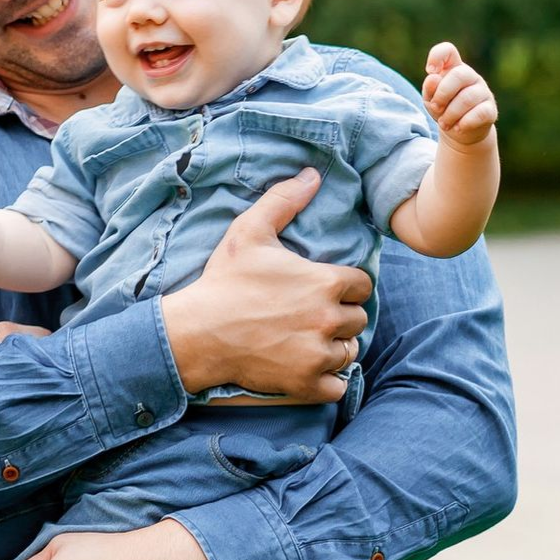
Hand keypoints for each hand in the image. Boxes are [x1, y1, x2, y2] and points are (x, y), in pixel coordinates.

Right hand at [162, 168, 370, 401]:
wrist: (198, 332)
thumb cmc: (224, 282)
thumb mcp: (248, 232)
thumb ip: (283, 201)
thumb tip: (313, 174)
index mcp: (325, 282)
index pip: (361, 285)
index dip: (343, 286)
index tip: (322, 289)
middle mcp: (329, 319)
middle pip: (358, 319)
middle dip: (339, 317)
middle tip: (311, 315)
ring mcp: (318, 354)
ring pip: (349, 351)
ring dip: (333, 346)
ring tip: (307, 340)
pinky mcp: (306, 383)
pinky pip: (338, 385)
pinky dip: (327, 379)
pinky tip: (307, 366)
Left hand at [423, 42, 497, 148]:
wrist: (459, 130)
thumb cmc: (443, 108)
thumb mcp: (430, 99)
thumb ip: (430, 88)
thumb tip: (432, 78)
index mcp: (452, 69)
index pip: (447, 50)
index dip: (437, 57)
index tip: (430, 71)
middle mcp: (470, 77)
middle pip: (459, 74)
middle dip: (442, 94)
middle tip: (435, 107)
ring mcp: (483, 92)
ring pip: (467, 97)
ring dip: (450, 114)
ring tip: (443, 124)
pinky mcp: (490, 109)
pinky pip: (479, 113)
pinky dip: (464, 123)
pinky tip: (457, 128)